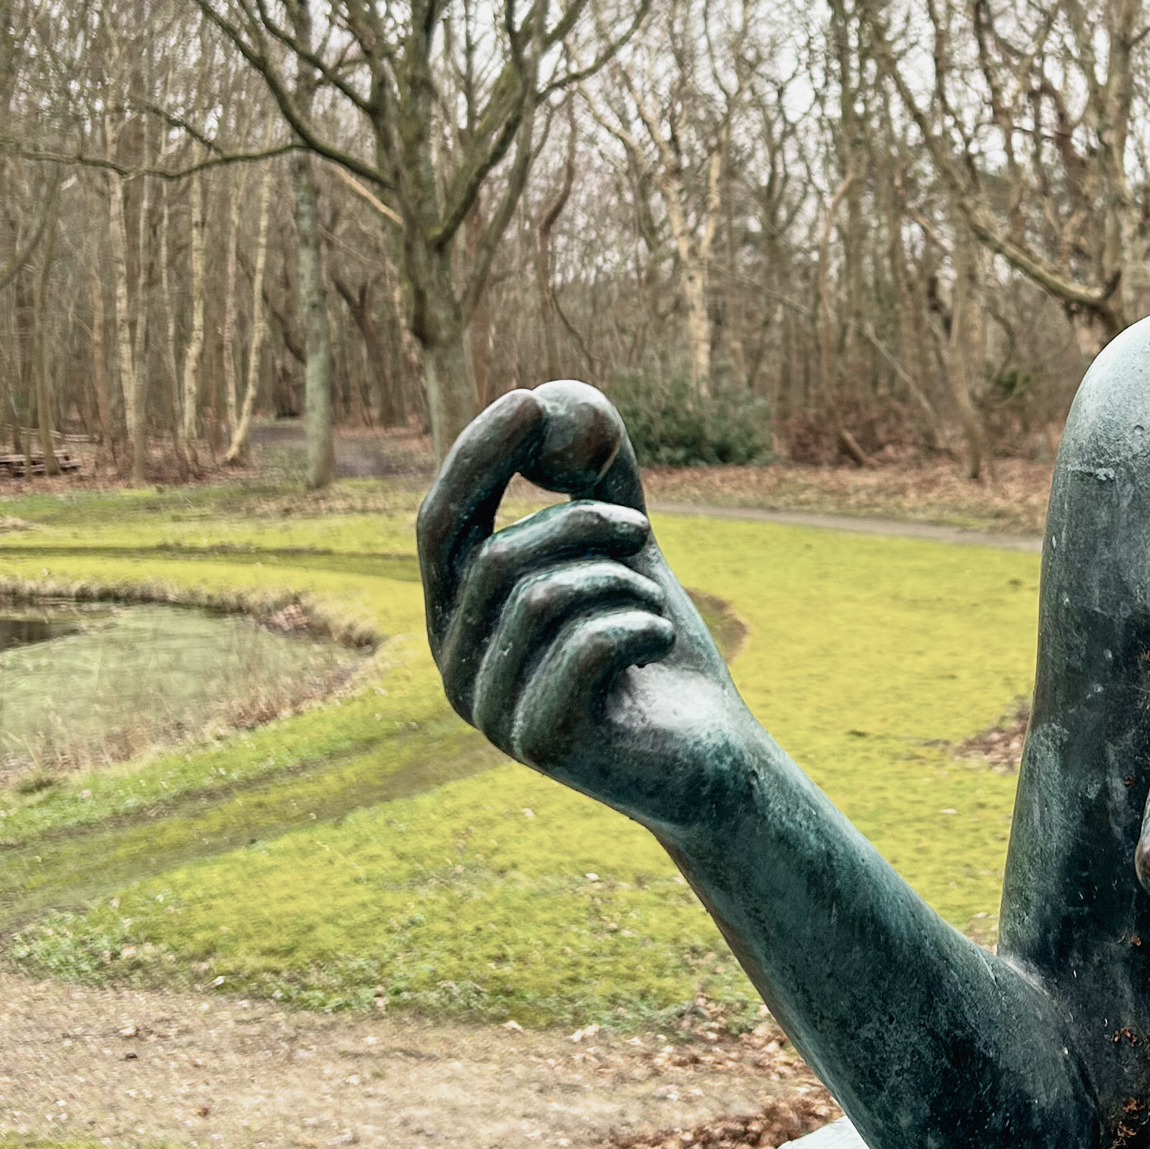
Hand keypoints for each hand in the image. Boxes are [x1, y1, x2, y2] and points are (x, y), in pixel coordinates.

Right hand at [417, 381, 756, 834]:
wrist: (709, 753)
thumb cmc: (653, 642)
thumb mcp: (623, 541)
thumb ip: (593, 465)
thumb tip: (546, 396)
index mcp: (461, 617)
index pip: (440, 524)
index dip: (477, 458)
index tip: (529, 399)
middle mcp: (456, 668)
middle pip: (491, 557)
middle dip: (577, 524)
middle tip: (641, 524)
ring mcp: (489, 713)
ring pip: (542, 597)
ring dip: (620, 582)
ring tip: (649, 606)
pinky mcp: (536, 742)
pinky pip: (583, 644)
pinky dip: (637, 623)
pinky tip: (656, 644)